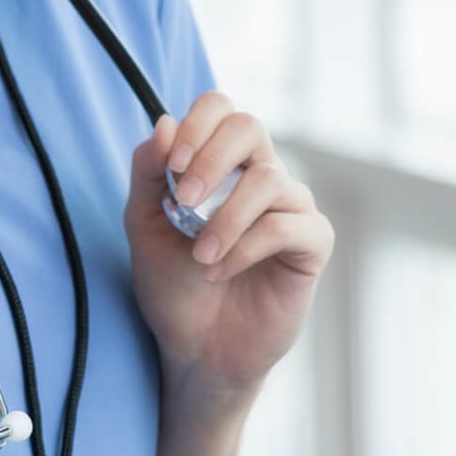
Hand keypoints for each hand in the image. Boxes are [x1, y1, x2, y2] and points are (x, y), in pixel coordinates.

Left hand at [123, 93, 333, 393]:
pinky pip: (287, 225)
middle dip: (211, 159)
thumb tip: (164, 122)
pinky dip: (246, 246)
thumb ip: (148, 172)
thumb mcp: (144, 224)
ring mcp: (290, 206)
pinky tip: (220, 271)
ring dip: (225, 218)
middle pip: (249, 127)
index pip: (220, 108)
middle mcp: (260, 174)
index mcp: (221, 162)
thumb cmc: (172, 283)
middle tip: (183, 203)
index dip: (197, 125)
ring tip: (200, 256)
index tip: (171, 167)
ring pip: (268, 179)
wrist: (195, 347)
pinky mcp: (311, 243)